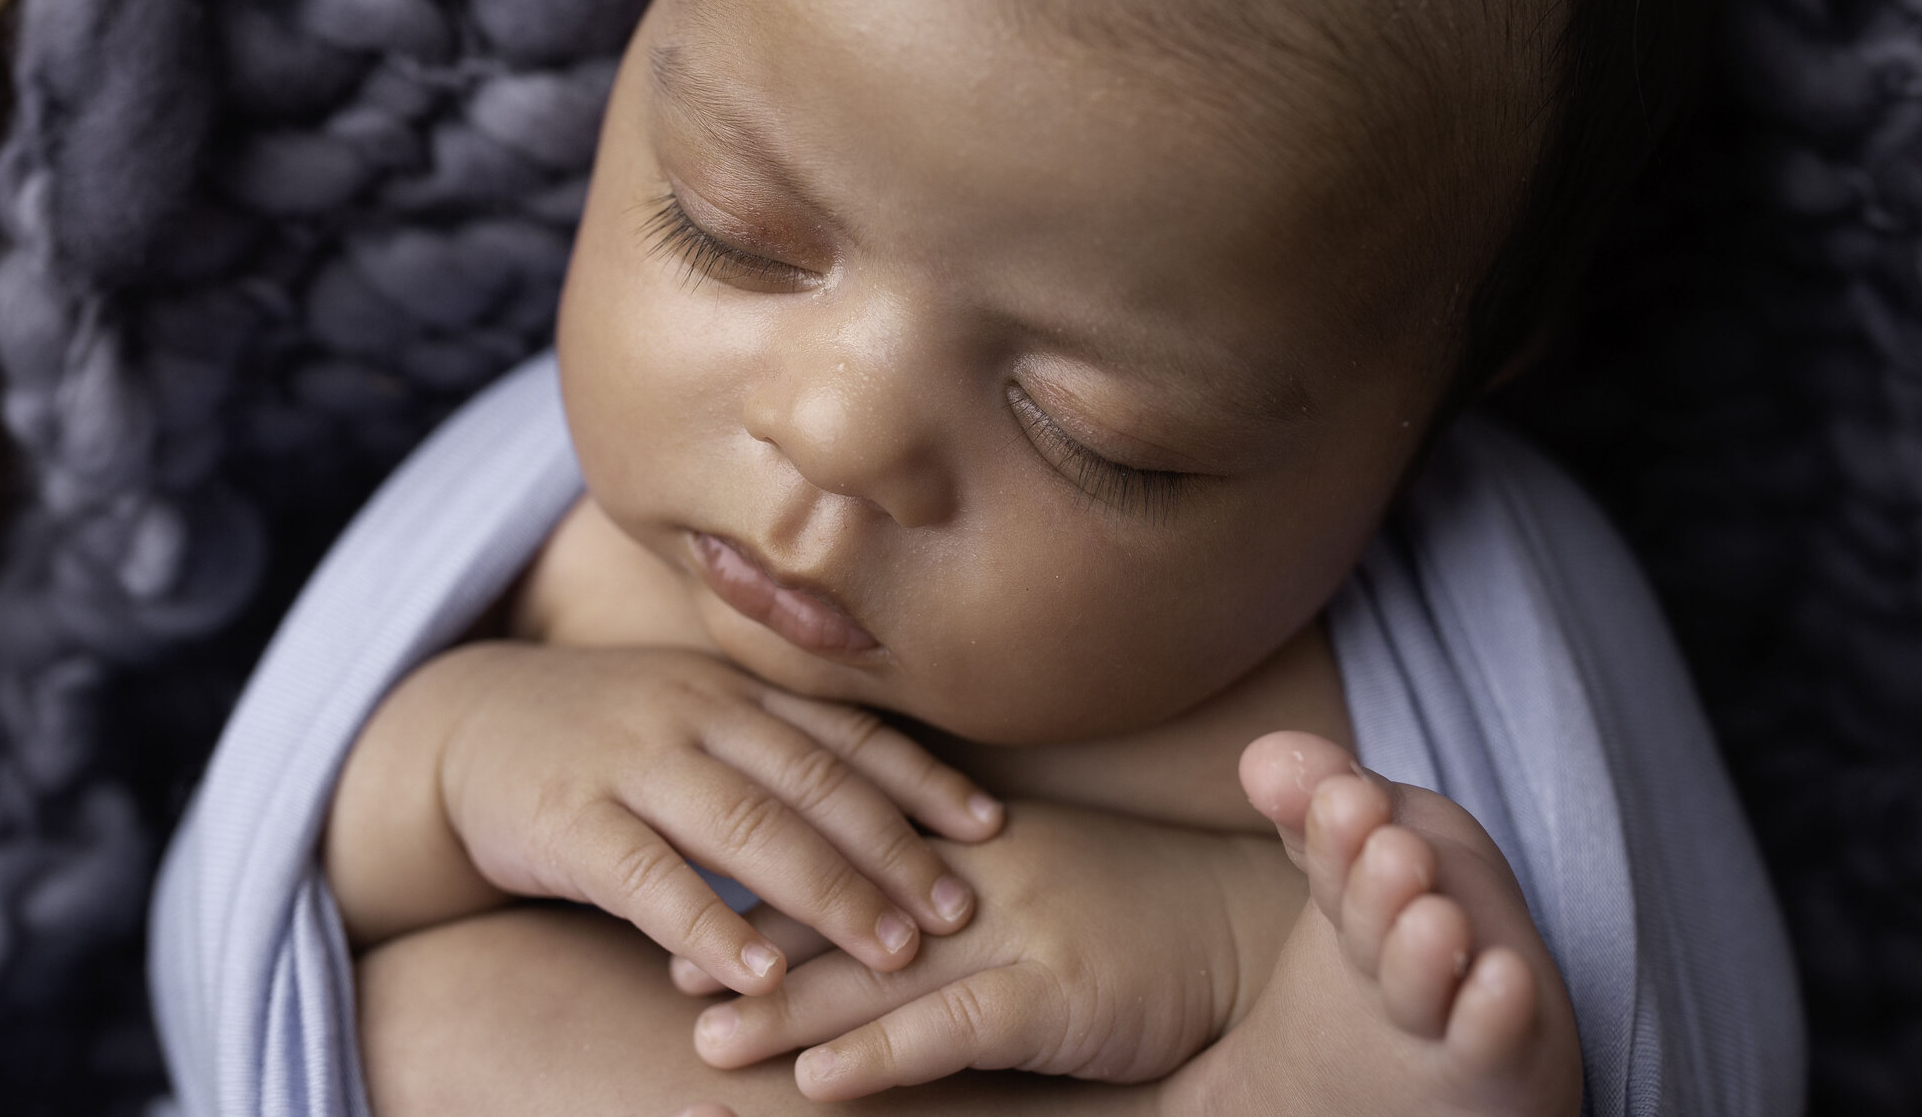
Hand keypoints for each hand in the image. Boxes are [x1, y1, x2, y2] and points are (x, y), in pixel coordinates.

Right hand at [410, 642, 999, 993]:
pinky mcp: (570, 819)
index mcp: (737, 692)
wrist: (466, 726)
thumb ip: (780, 748)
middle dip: (892, 849)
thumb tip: (898, 801)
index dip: (922, 780)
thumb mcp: (698, 717)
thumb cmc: (609, 734)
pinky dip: (708, 926)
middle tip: (958, 910)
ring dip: (825, 893)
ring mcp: (632, 762)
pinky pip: (648, 878)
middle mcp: (696, 714)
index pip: (846, 734)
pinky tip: (756, 975)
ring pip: (745, 827)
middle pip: (812, 783)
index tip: (991, 829)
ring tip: (889, 952)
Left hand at [679, 800, 1300, 1098]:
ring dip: (784, 1009)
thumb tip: (891, 904)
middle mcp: (982, 878)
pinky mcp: (1057, 997)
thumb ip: (968, 879)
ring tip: (703, 1037)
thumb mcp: (1049, 873)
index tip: (690, 898)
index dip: (767, 879)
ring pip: (877, 973)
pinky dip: (882, 1053)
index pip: (851, 853)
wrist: (1253, 926)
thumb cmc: (1149, 906)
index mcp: (976, 842)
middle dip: (752, 945)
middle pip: (843, 911)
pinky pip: (953, 1029)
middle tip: (667, 968)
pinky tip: (821, 1079)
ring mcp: (1018, 934)